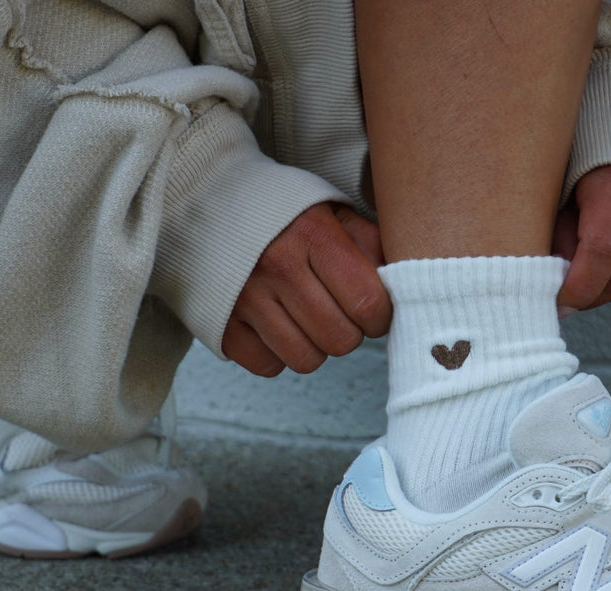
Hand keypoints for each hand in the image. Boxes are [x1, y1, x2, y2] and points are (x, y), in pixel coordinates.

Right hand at [223, 203, 390, 376]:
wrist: (207, 203)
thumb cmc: (285, 214)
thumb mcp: (332, 211)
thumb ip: (371, 244)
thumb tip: (403, 286)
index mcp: (312, 235)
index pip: (368, 304)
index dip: (381, 316)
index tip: (373, 309)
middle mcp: (277, 267)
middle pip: (340, 340)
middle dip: (350, 332)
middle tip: (339, 313)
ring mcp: (244, 299)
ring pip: (306, 359)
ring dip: (315, 346)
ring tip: (308, 319)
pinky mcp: (221, 324)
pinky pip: (268, 366)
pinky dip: (278, 354)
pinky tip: (277, 326)